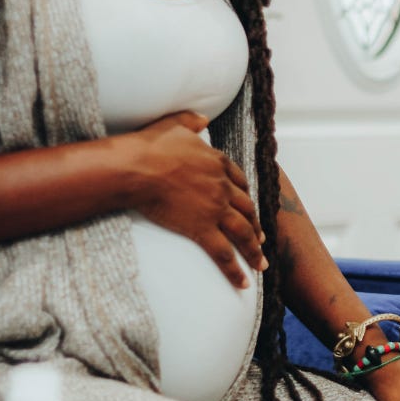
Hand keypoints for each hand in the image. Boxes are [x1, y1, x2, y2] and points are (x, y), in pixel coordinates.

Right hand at [121, 111, 265, 287]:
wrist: (137, 168)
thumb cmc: (150, 146)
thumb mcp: (175, 125)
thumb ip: (191, 121)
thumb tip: (203, 117)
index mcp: (218, 164)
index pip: (240, 182)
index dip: (246, 195)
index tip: (250, 205)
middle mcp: (223, 188)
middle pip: (247, 209)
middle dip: (256, 225)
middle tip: (262, 238)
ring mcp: (215, 209)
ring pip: (243, 233)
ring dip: (255, 251)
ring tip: (262, 264)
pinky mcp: (202, 229)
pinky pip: (224, 254)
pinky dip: (235, 270)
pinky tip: (244, 283)